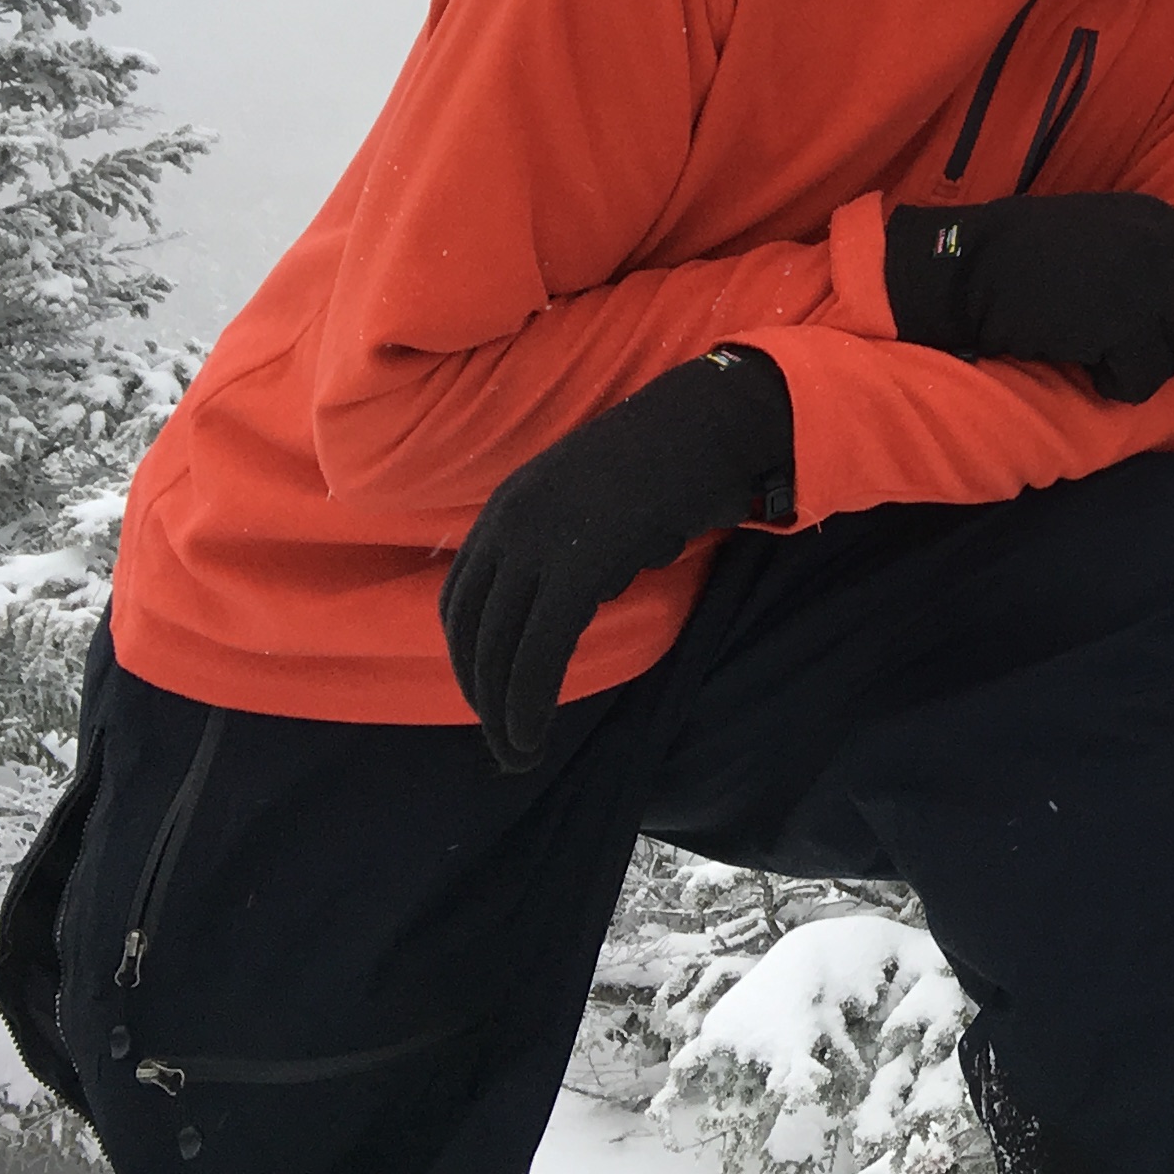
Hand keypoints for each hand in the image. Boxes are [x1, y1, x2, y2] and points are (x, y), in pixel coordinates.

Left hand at [440, 349, 792, 771]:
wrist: (713, 422)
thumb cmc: (669, 461)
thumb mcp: (593, 501)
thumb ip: (565, 546)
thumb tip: (571, 603)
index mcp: (506, 507)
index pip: (461, 599)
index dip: (467, 656)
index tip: (488, 697)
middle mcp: (508, 522)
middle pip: (472, 629)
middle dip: (481, 694)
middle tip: (503, 743)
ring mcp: (539, 541)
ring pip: (500, 646)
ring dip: (502, 711)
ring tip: (519, 752)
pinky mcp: (577, 564)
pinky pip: (541, 649)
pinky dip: (530, 700)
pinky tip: (533, 733)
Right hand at [883, 191, 1173, 404]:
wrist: (970, 266)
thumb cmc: (1028, 255)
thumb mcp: (1108, 231)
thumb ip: (1153, 254)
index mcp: (1164, 219)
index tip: (1164, 325)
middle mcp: (1166, 247)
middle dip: (1173, 345)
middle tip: (1127, 351)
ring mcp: (1148, 284)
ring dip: (1144, 368)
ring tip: (1101, 357)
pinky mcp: (1124, 325)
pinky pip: (1143, 380)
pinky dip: (1117, 386)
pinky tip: (1088, 370)